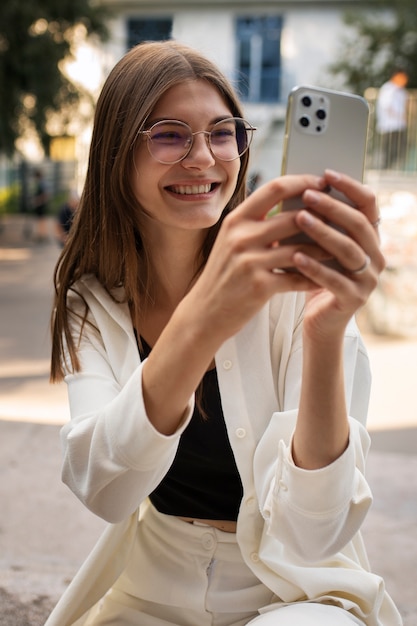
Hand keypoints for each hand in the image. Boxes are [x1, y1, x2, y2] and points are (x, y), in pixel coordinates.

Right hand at [189, 174, 328, 341]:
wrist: (205, 311)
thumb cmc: (225, 274)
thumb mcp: (233, 241)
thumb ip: (258, 222)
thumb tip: (298, 206)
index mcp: (236, 219)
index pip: (275, 188)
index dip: (303, 182)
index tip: (323, 184)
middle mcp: (240, 236)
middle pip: (294, 217)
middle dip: (323, 218)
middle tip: (342, 219)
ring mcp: (249, 261)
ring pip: (300, 248)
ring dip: (324, 249)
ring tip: (341, 249)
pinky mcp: (258, 286)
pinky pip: (297, 277)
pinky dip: (314, 277)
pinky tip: (326, 278)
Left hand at [289, 169, 383, 340]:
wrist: (319, 321)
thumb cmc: (316, 277)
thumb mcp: (319, 247)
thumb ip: (319, 224)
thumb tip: (299, 189)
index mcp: (370, 239)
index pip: (369, 205)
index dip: (350, 187)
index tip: (327, 173)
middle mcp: (376, 257)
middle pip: (358, 224)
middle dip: (332, 207)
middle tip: (308, 195)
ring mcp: (368, 280)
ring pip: (348, 250)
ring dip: (323, 232)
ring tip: (299, 219)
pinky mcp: (354, 300)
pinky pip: (335, 280)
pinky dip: (315, 266)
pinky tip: (295, 256)